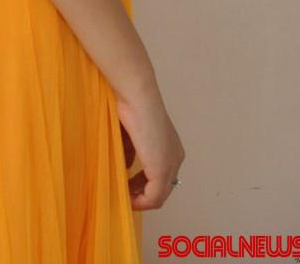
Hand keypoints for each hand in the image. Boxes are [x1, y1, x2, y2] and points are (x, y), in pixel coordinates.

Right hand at [116, 84, 184, 210]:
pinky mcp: (162, 171)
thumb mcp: (130, 134)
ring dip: (140, 199)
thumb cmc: (131, 108)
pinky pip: (154, 198)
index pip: (161, 174)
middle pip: (161, 187)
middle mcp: (175, 157)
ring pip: (159, 195)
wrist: (138, 97)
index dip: (143, 183)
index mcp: (170, 147)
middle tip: (123, 192)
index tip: (125, 183)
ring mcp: (170, 165)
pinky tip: (127, 198)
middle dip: (141, 193)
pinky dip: (140, 202)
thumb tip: (125, 167)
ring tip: (124, 196)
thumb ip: (129, 152)